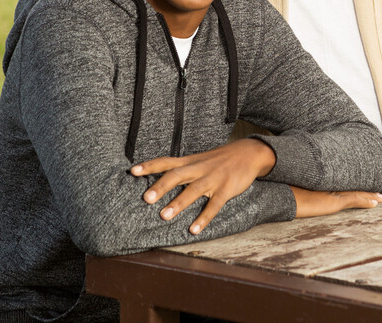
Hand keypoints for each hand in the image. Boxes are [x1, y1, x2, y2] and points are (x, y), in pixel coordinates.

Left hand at [130, 139, 275, 234]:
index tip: (132, 171)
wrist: (249, 152)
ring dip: (178, 203)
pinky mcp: (226, 189)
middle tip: (146, 198)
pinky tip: (194, 229)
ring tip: (164, 216)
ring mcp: (213, 179)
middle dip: (160, 187)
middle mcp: (199, 169)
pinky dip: (203, 217)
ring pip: (193, 191)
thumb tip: (159, 181)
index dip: (149, 166)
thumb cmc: (219, 160)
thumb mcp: (199, 160)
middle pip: (176, 176)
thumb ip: (182, 169)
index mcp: (190, 162)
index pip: (166, 162)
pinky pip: (214, 205)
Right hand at [290, 186, 381, 217]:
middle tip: (377, 191)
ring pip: (357, 193)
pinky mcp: (336, 201)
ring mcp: (334, 192)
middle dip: (365, 189)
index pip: (342, 183)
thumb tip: (302, 194)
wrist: (285, 196)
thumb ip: (304, 190)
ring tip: (380, 198)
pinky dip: (366, 201)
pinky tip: (375, 204)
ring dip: (370, 195)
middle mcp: (330, 185)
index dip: (353, 185)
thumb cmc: (287, 193)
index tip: (361, 185)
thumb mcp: (297, 191)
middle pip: (352, 186)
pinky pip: (355, 200)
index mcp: (323, 182)